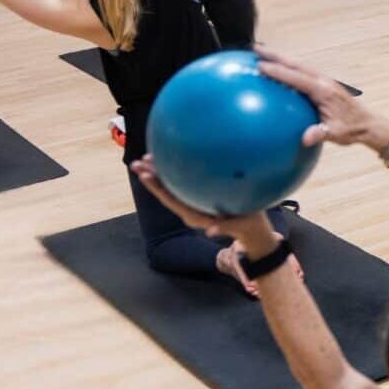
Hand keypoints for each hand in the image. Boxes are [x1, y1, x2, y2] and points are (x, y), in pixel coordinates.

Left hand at [133, 155, 280, 246]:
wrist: (250, 229)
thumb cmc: (246, 225)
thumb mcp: (237, 226)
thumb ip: (224, 227)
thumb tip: (211, 231)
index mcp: (194, 216)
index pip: (171, 200)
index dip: (157, 187)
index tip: (145, 175)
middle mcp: (188, 209)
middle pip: (165, 192)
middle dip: (150, 177)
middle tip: (137, 163)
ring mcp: (192, 202)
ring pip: (170, 186)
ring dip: (158, 172)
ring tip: (147, 157)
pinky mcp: (198, 196)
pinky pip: (181, 182)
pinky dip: (174, 170)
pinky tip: (172, 157)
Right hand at [255, 49, 386, 149]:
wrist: (368, 124)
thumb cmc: (352, 129)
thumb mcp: (336, 134)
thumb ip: (320, 134)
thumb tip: (304, 139)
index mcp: (324, 91)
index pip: (297, 78)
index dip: (279, 72)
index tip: (261, 66)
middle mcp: (323, 81)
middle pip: (295, 64)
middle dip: (275, 55)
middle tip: (255, 49)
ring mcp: (324, 81)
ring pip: (299, 65)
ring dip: (280, 58)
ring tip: (260, 54)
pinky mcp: (323, 84)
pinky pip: (302, 73)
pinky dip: (288, 69)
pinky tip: (275, 73)